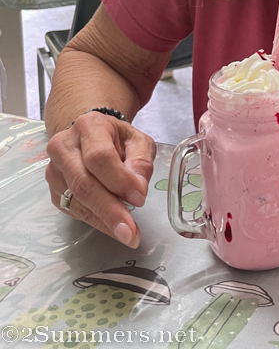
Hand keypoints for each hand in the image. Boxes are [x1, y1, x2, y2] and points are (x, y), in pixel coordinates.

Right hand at [45, 112, 155, 247]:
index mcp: (89, 127)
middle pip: (83, 183)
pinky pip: (74, 211)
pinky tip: (113, 227)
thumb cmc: (116, 139)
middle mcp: (64, 147)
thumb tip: (138, 190)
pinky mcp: (54, 191)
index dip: (119, 180)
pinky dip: (96, 221)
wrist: (91, 137)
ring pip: (77, 201)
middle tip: (130, 231)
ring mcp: (54, 170)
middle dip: (109, 210)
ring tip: (128, 234)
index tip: (139, 197)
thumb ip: (141, 162)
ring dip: (104, 221)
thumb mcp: (137, 141)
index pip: (99, 157)